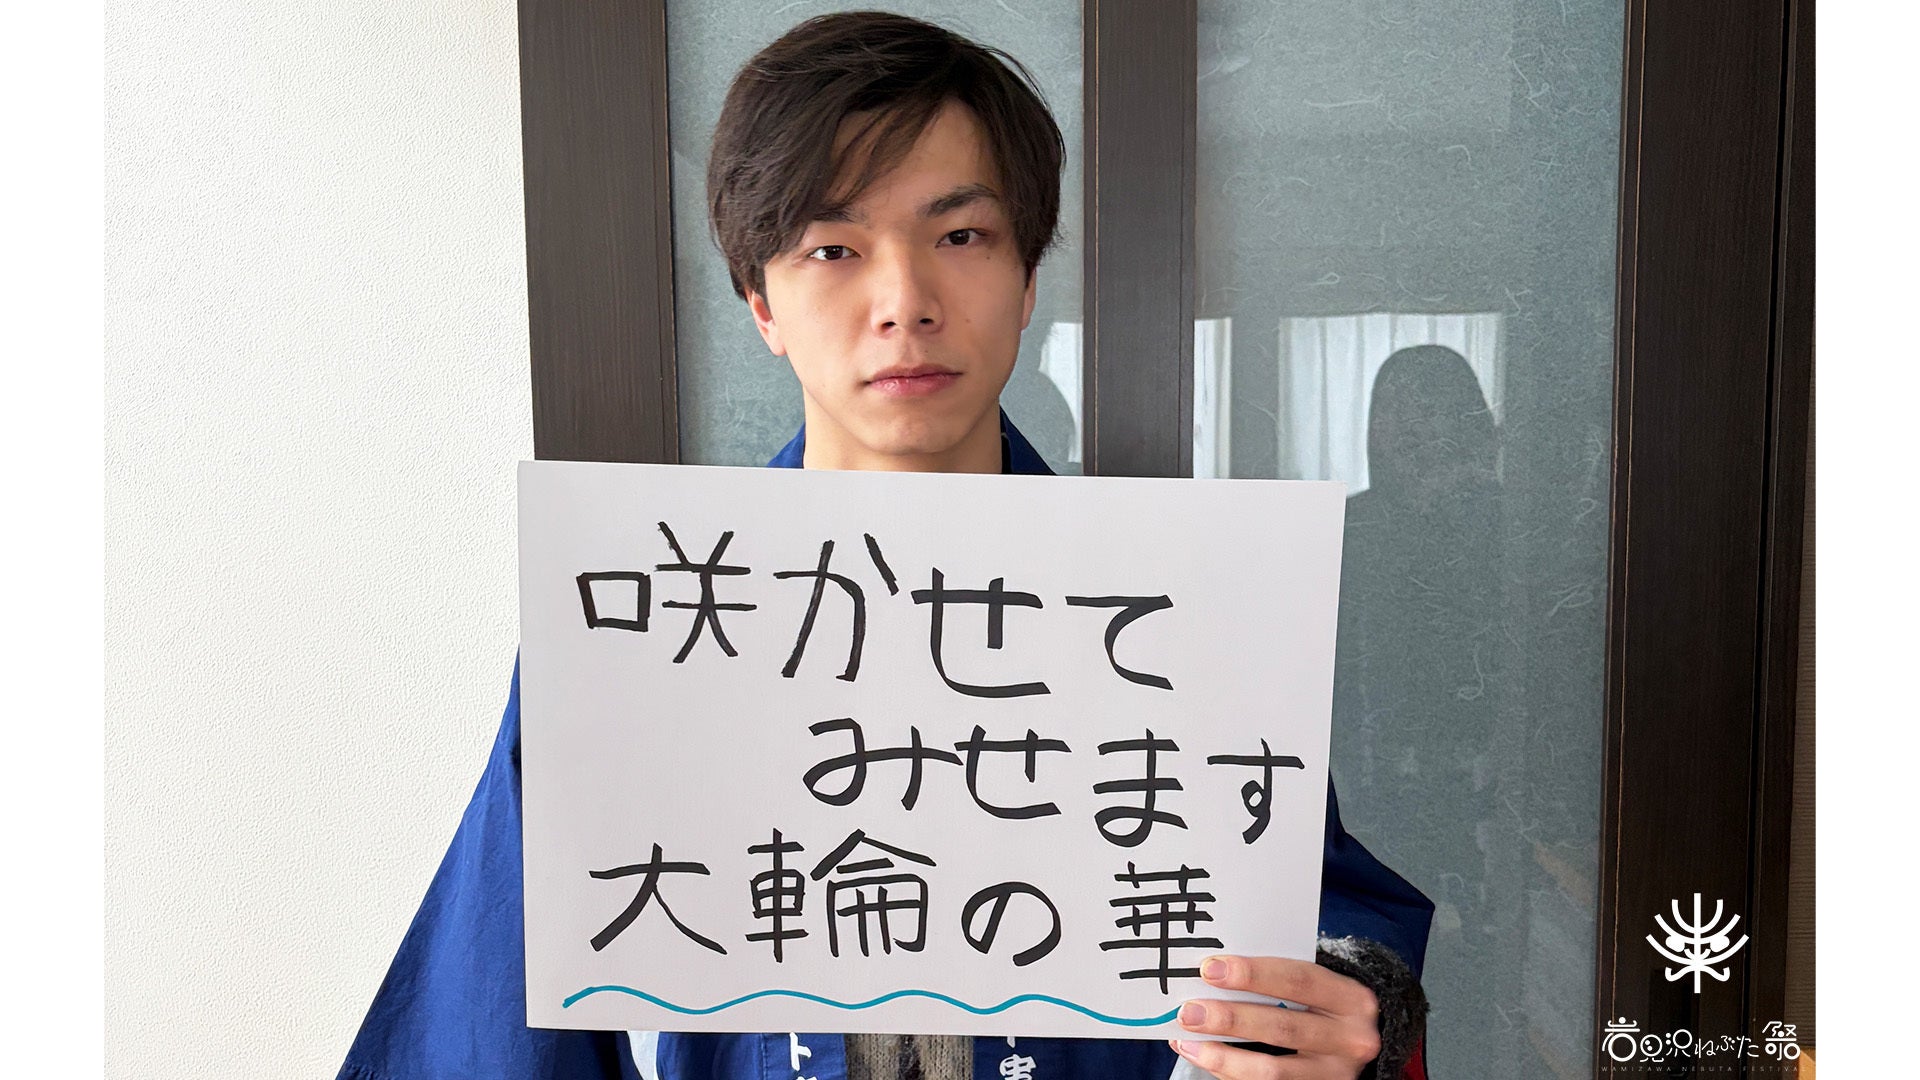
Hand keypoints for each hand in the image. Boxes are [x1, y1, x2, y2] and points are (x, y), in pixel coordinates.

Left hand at [1168, 954, 1381, 1078]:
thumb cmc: (1321, 1005)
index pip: (1299, 980)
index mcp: (1351, 998)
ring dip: (1222, 1056)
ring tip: (1187, 1042)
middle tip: (1189, 1012)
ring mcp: (1335, 1074)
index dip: (1252, 974)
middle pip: (1283, 1027)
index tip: (1209, 969)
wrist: (1353, 1043)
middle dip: (1231, 1019)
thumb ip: (1276, 981)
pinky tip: (1203, 1058)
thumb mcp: (1315, 987)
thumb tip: (1210, 975)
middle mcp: (1350, 1039)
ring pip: (1271, 1070)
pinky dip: (1229, 1073)